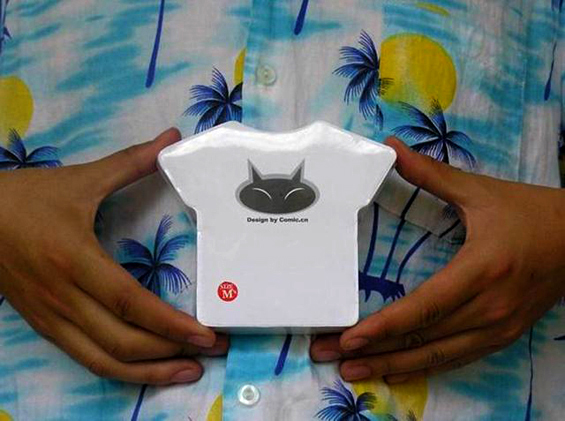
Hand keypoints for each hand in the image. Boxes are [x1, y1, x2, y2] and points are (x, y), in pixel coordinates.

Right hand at [0, 128, 227, 384]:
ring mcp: (51, 318)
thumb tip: (171, 137)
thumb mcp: (80, 179)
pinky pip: (86, 359)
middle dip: (172, 352)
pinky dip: (121, 371)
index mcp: (74, 259)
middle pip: (122, 341)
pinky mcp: (45, 327)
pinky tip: (148, 369)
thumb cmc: (26, 198)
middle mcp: (63, 297)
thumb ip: (131, 162)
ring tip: (189, 371)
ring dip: (150, 373)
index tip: (206, 334)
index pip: (129, 302)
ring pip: (103, 361)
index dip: (170, 324)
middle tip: (214, 350)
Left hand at [311, 137, 564, 382]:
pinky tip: (394, 371)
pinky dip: (423, 367)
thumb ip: (431, 174)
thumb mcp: (479, 191)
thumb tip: (391, 146)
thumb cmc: (529, 212)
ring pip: (436, 355)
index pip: (425, 306)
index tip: (349, 337)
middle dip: (373, 351)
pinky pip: (457, 358)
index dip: (385, 325)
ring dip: (391, 365)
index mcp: (481, 269)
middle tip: (330, 358)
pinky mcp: (504, 335)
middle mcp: (490, 307)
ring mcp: (499, 327)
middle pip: (423, 338)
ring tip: (352, 373)